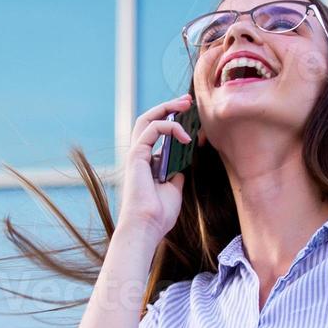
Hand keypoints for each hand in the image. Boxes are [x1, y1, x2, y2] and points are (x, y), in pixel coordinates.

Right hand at [119, 92, 192, 239]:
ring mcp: (136, 155)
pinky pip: (152, 130)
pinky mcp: (136, 155)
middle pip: (150, 121)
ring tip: (186, 104)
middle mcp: (140, 156)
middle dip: (168, 107)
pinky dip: (169, 127)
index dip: (173, 122)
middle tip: (187, 100)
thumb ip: (175, 175)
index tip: (191, 118)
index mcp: (147, 163)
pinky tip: (184, 136)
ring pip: (147, 120)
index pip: (158, 134)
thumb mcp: (174, 190)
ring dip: (167, 108)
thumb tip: (182, 167)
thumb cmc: (159, 214)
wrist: (147, 227)